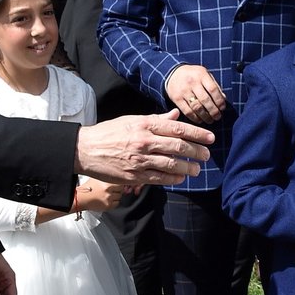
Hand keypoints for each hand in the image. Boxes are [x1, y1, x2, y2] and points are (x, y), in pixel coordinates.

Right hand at [75, 109, 213, 185]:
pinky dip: (172, 178)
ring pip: (171, 164)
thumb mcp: (132, 120)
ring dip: (188, 168)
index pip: (177, 128)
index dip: (197, 133)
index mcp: (145, 125)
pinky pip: (158, 178)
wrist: (84, 150)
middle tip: (207, 155)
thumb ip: (156, 119)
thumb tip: (176, 115)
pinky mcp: (134, 175)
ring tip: (197, 169)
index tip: (210, 138)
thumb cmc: (109, 132)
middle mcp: (144, 141)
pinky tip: (180, 178)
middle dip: (196, 151)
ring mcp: (139, 160)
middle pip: (178, 147)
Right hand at [75, 178, 123, 211]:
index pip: (121, 181)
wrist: (81, 198)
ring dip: (115, 197)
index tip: (118, 185)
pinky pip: (117, 204)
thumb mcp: (97, 177)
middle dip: (117, 190)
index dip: (119, 183)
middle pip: (121, 189)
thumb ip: (107, 176)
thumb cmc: (87, 188)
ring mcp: (109, 197)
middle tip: (112, 191)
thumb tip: (117, 176)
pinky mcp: (108, 205)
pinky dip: (114, 203)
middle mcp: (108, 189)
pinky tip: (108, 200)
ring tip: (108, 196)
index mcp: (107, 181)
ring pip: (119, 197)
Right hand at [165, 64, 225, 123]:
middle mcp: (192, 82)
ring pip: (196, 107)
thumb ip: (214, 86)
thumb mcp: (205, 75)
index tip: (222, 108)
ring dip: (205, 116)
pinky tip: (200, 120)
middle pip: (205, 100)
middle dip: (213, 111)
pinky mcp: (176, 98)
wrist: (173, 74)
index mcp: (201, 75)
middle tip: (218, 117)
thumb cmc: (194, 76)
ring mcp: (183, 90)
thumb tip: (223, 99)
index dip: (219, 100)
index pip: (213, 89)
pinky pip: (187, 111)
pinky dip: (195, 118)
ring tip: (210, 120)